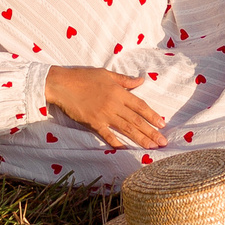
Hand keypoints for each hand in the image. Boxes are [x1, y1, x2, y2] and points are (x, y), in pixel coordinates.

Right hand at [44, 66, 166, 149]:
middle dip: (151, 132)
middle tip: (163, 142)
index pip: (140, 105)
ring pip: (126, 128)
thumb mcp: (106, 74)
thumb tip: (141, 81)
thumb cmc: (83, 77)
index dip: (152, 115)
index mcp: (119, 92)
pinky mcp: (93, 123)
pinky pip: (107, 135)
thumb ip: (124, 80)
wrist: (62, 85)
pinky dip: (116, 142)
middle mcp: (114, 104)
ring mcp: (104, 115)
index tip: (162, 124)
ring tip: (151, 147)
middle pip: (136, 120)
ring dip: (140, 138)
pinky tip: (126, 149)